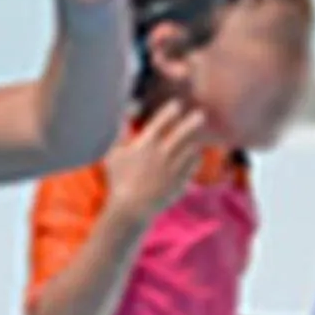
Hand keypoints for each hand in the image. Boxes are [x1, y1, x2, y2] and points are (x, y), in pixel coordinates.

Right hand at [106, 102, 208, 222]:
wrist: (130, 209)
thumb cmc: (118, 180)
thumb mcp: (114, 154)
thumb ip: (120, 132)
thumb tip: (126, 115)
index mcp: (145, 145)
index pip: (162, 121)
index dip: (171, 110)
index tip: (177, 105)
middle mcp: (162, 154)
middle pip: (183, 132)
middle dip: (193, 121)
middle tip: (200, 115)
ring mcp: (173, 169)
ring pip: (191, 148)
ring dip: (194, 140)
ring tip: (196, 137)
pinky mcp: (180, 182)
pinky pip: (194, 165)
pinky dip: (195, 157)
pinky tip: (194, 154)